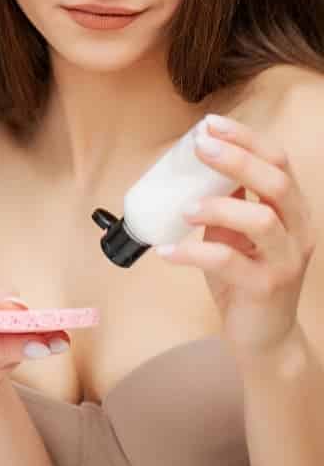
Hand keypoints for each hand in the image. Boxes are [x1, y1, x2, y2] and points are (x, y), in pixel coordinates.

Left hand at [157, 114, 315, 359]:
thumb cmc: (246, 284)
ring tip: (185, 209)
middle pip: (276, 181)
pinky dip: (193, 253)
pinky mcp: (265, 288)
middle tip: (199, 147)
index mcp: (293, 211)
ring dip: (218, 207)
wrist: (264, 340)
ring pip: (260, 219)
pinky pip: (229, 262)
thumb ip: (227, 208)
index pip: (279, 161)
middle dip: (237, 159)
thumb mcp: (237, 238)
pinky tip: (167, 250)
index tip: (211, 125)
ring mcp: (285, 260)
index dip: (246, 139)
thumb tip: (194, 175)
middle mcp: (298, 231)